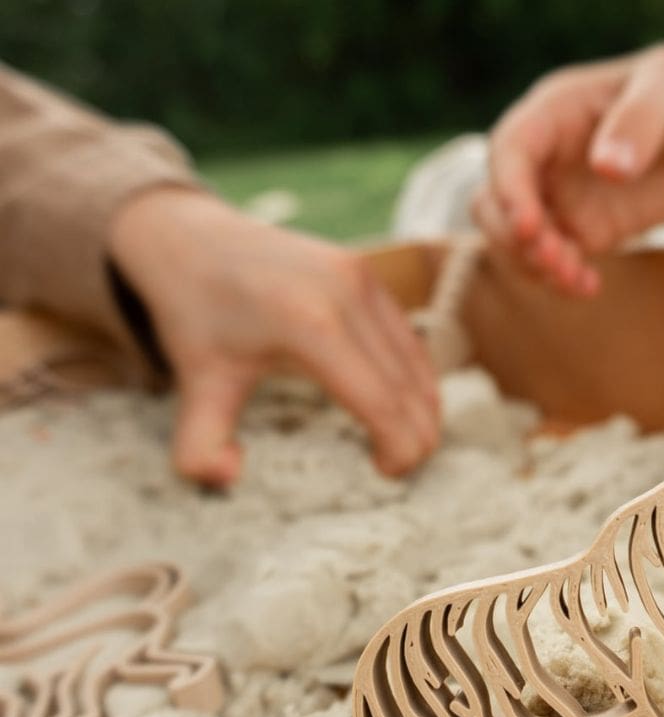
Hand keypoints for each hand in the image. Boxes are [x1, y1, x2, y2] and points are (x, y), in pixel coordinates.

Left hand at [108, 189, 438, 485]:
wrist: (188, 237)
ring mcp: (362, 278)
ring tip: (405, 442)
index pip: (381, 402)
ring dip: (423, 409)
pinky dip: (415, 378)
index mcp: (310, 324)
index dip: (399, 448)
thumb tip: (227, 479)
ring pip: (417, 362)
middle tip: (400, 469)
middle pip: (409, 386)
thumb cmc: (196, 314)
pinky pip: (407, 338)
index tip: (387, 474)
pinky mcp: (367, 274)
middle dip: (416, 436)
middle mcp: (347, 295)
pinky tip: (403, 405)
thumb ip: (200, 445)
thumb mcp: (195, 383)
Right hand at [473, 42, 663, 295]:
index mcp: (553, 112)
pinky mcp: (581, 231)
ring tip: (577, 279)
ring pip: (514, 240)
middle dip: (514, 237)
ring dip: (533, 266)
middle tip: (557, 260)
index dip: (509, 190)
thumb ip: (641, 121)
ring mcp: (559, 198)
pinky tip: (588, 287)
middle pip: (494, 202)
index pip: (509, 150)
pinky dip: (560, 280)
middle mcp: (544, 158)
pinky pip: (552, 262)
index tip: (529, 227)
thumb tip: (608, 167)